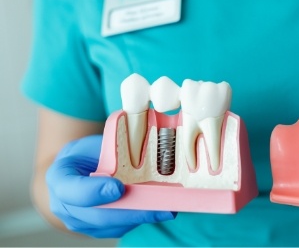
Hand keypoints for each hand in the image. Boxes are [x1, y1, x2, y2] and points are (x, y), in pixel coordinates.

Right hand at [46, 135, 175, 237]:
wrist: (79, 170)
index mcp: (60, 178)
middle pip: (97, 216)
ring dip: (142, 216)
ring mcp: (83, 222)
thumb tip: (143, 140)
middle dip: (130, 211)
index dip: (95, 191)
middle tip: (157, 205)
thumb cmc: (88, 154)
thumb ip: (111, 148)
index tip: (118, 188)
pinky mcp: (101, 230)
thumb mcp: (94, 143)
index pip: (72, 190)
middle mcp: (65, 206)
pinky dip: (143, 218)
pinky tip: (162, 209)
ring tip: (167, 206)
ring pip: (113, 225)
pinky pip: (123, 227)